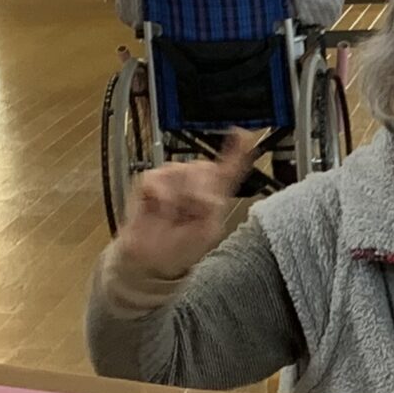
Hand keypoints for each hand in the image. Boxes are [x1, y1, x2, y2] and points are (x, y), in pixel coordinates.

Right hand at [110, 144, 255, 281]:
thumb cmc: (179, 246)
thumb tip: (209, 194)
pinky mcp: (151, 180)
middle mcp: (193, 181)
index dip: (237, 150)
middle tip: (194, 211)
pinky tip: (162, 210)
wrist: (152, 258)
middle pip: (204, 166)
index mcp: (213, 193)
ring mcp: (172, 178)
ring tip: (175, 215)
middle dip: (201, 189)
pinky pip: (159, 178)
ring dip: (181, 196)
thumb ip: (214, 208)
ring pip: (183, 170)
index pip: (229, 168)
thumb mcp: (207, 231)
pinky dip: (163, 198)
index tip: (242, 134)